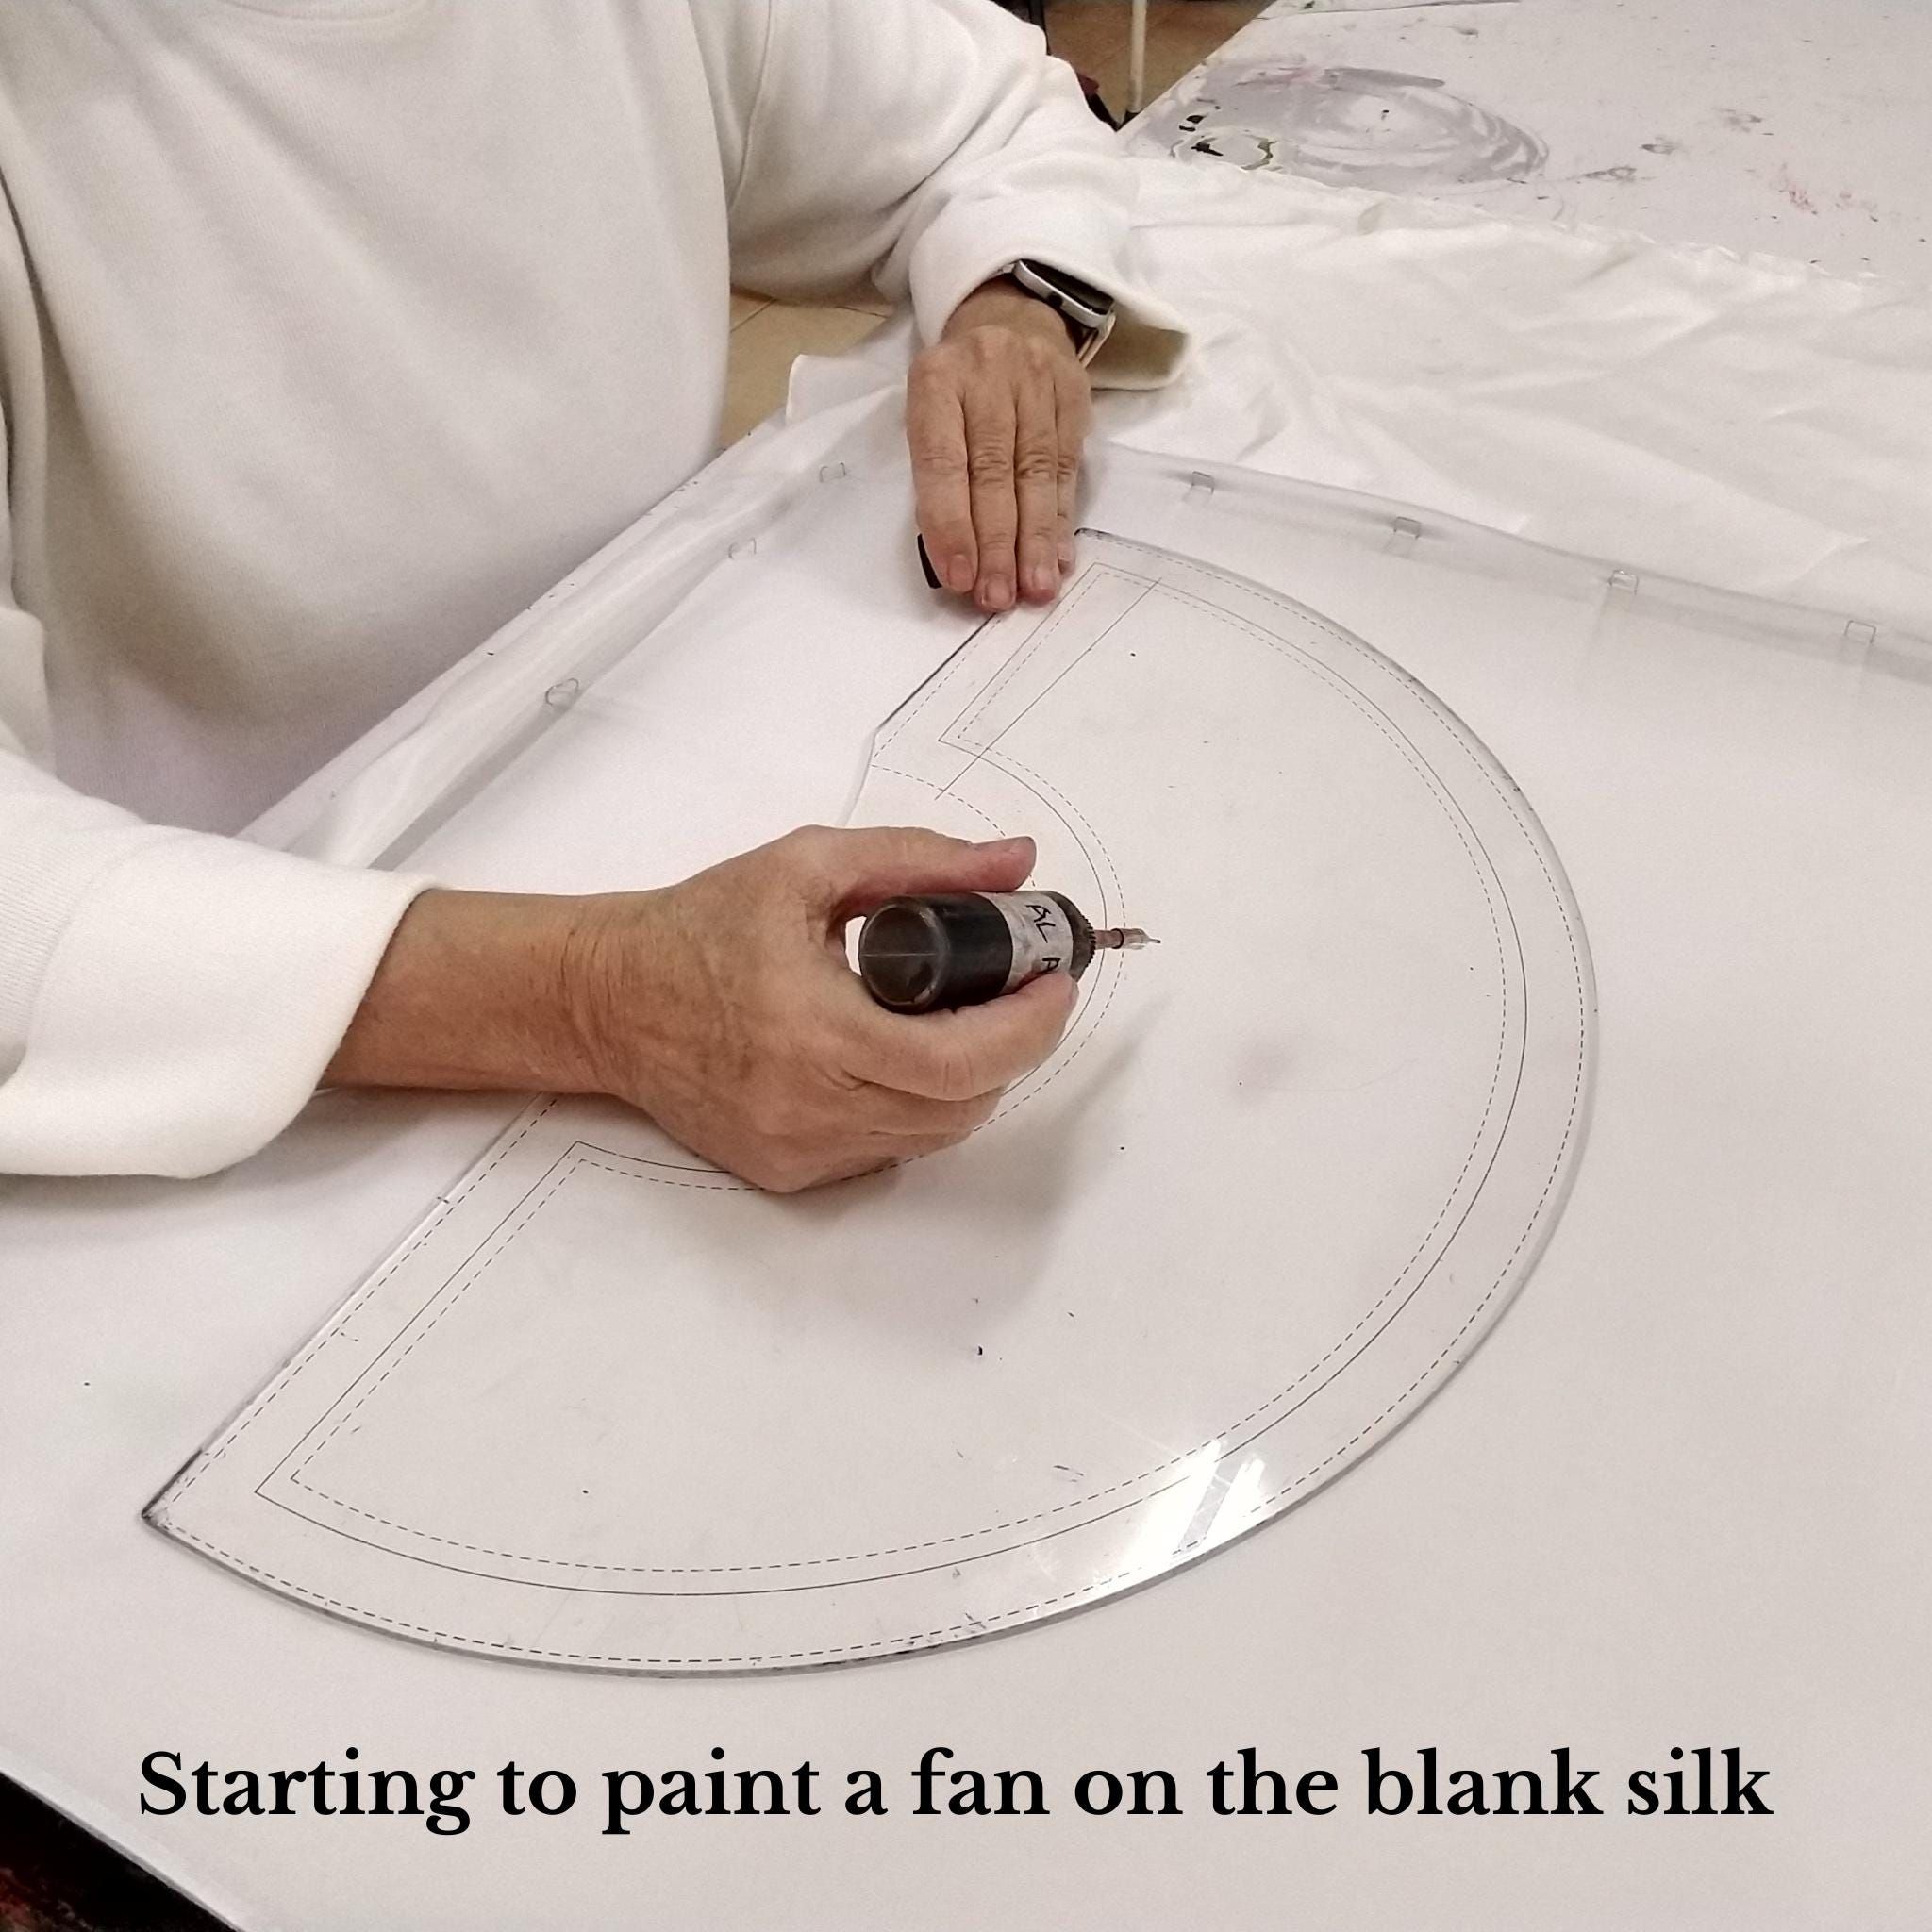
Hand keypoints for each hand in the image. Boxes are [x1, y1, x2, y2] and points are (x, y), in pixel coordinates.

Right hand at [328, 828, 1076, 1192]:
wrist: (607, 1001)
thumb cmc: (700, 927)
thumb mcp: (808, 866)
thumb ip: (920, 861)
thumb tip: (1015, 861)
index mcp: (811, 1027)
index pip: (959, 1060)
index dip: (1028, 1027)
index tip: (1054, 981)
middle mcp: (805, 1104)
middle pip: (961, 1105)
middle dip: (1012, 1048)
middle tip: (1019, 992)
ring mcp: (795, 1150)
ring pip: (933, 1134)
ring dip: (970, 1080)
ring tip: (961, 1018)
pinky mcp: (784, 1173)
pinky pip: (888, 1150)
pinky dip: (915, 1106)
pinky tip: (895, 1056)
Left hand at [907, 278, 1093, 615]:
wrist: (1012, 320)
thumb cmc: (958, 387)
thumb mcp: (928, 412)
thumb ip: (936, 476)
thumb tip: (957, 559)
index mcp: (938, 378)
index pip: (944, 460)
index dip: (951, 522)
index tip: (958, 577)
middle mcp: (988, 374)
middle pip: (994, 470)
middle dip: (996, 543)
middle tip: (997, 597)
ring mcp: (1037, 381)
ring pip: (1037, 472)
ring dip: (1034, 540)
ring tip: (1033, 589)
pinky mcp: (1074, 395)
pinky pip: (1068, 467)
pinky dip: (1061, 519)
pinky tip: (1059, 558)